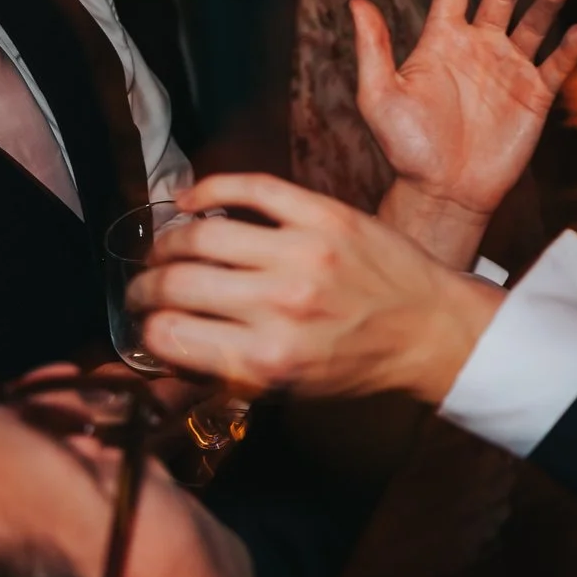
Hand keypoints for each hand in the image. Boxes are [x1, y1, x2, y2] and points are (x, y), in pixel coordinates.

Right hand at [132, 172, 503, 403]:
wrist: (433, 329)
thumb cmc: (360, 363)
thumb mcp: (290, 389)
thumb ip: (227, 369)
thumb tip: (162, 345)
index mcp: (268, 358)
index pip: (167, 335)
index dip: (146, 330)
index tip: (148, 324)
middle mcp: (282, 305)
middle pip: (175, 283)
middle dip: (144, 287)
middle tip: (143, 287)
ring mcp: (304, 254)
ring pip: (201, 234)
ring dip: (166, 241)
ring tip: (164, 250)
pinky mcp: (326, 215)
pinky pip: (250, 188)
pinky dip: (210, 189)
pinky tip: (192, 202)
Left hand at [358, 0, 576, 223]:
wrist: (443, 191)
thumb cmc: (406, 147)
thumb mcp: (380, 95)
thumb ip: (374, 48)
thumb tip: (355, 0)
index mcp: (442, 40)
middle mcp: (479, 47)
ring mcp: (509, 69)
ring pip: (534, 24)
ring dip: (546, 4)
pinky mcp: (534, 96)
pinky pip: (556, 65)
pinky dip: (569, 48)